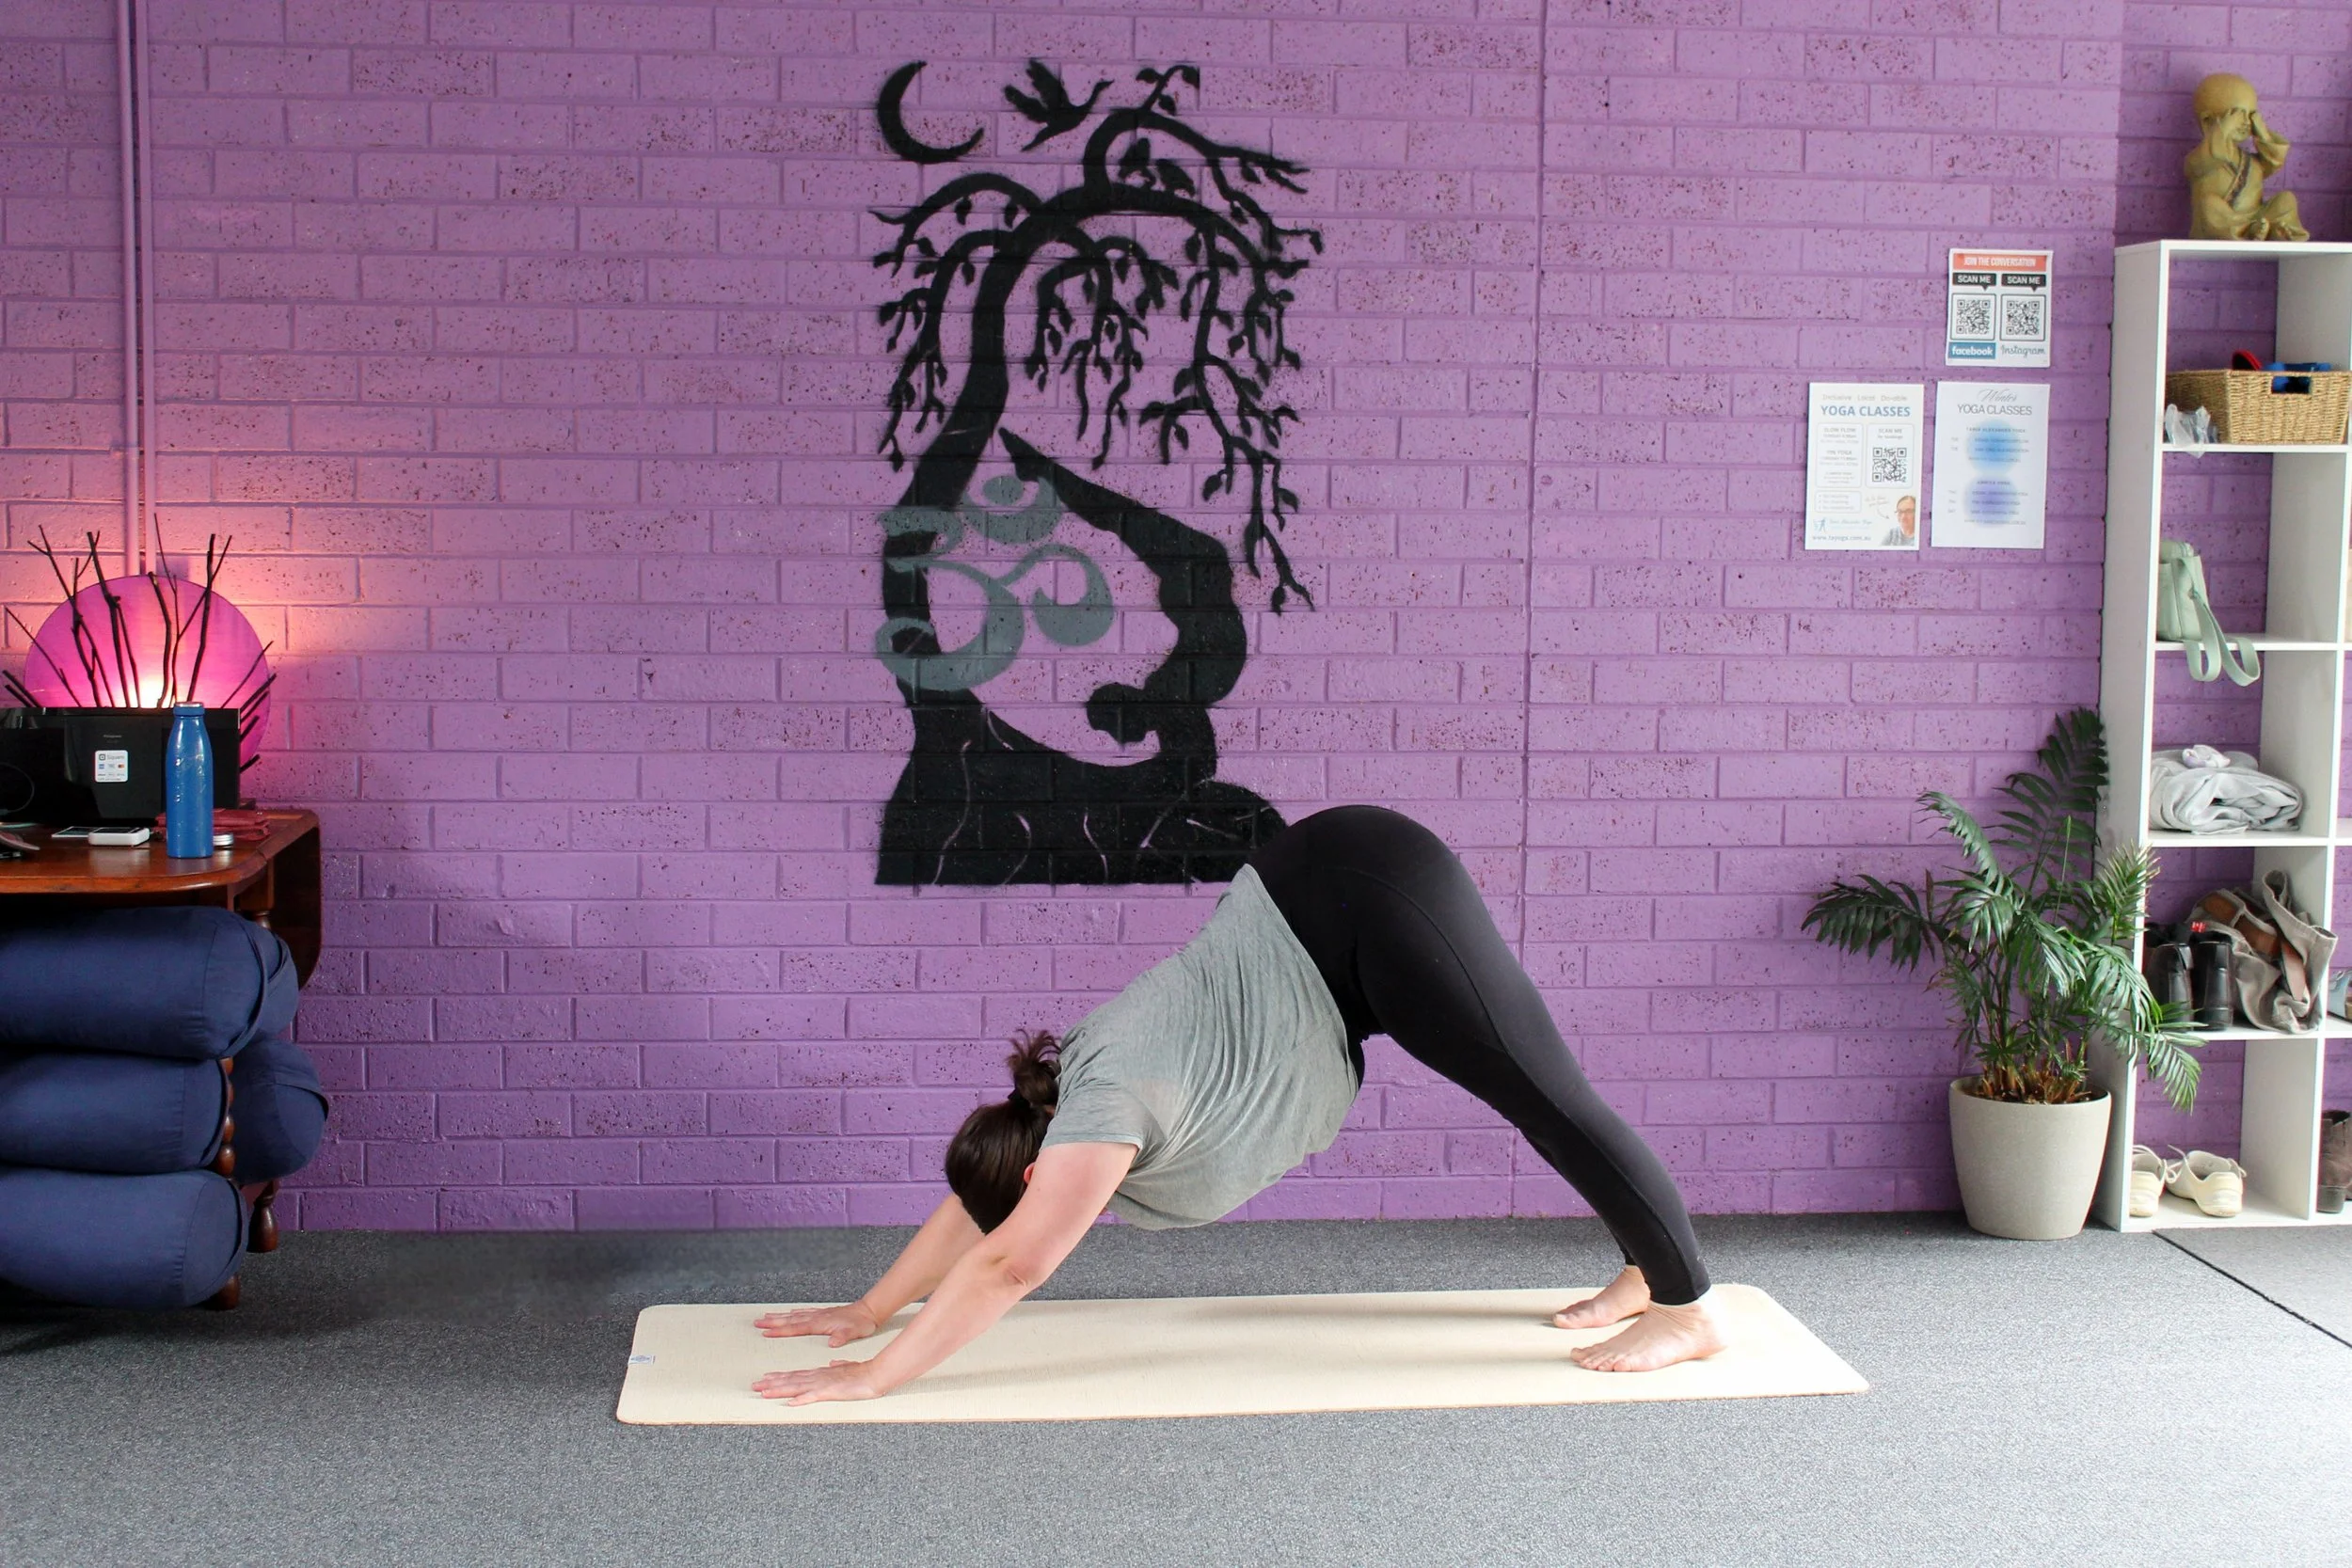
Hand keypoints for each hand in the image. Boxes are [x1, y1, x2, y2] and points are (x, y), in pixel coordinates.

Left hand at [753, 1358, 886, 1404]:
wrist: (875, 1374)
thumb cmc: (863, 1373)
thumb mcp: (848, 1368)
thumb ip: (839, 1367)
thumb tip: (833, 1364)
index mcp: (821, 1373)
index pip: (796, 1375)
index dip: (780, 1377)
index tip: (766, 1378)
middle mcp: (818, 1377)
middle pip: (790, 1380)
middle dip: (772, 1383)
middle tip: (755, 1386)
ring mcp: (823, 1384)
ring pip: (796, 1387)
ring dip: (779, 1390)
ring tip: (764, 1393)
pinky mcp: (830, 1391)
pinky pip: (812, 1397)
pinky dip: (800, 1400)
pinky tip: (790, 1403)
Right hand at [754, 1303, 878, 1345]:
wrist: (868, 1311)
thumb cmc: (861, 1324)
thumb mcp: (854, 1332)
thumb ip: (842, 1336)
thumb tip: (833, 1343)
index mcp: (820, 1324)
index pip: (795, 1328)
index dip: (780, 1331)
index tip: (766, 1332)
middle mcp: (816, 1317)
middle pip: (789, 1320)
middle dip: (772, 1322)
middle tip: (757, 1323)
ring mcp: (818, 1315)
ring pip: (793, 1315)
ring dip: (778, 1317)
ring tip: (765, 1317)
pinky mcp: (822, 1314)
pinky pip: (801, 1313)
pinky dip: (791, 1313)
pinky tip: (787, 1314)